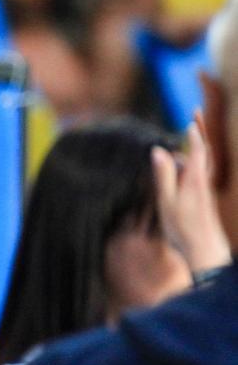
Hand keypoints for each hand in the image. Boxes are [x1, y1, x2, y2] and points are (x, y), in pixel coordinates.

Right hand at [152, 113, 231, 272]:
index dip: (195, 133)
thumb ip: (164, 174)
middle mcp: (204, 181)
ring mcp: (205, 190)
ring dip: (194, 149)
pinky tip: (184, 167)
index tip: (192, 117)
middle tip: (195, 115)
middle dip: (200, 133)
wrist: (204, 250)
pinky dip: (193, 164)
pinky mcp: (204, 199)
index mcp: (195, 179)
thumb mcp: (167, 201)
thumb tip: (159, 150)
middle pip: (203, 152)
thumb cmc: (182, 228)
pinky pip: (199, 175)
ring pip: (201, 164)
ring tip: (186, 138)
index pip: (198, 149)